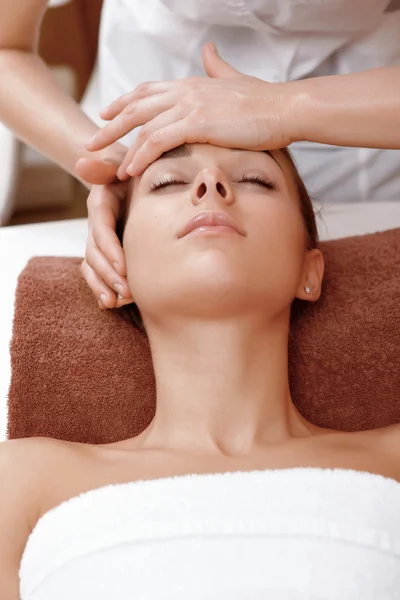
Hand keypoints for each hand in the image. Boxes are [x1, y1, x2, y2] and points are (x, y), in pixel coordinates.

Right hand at [75, 148, 133, 309]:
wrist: (132, 180)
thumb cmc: (132, 170)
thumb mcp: (120, 163)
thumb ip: (105, 165)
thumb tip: (83, 162)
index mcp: (100, 205)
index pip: (101, 229)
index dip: (110, 249)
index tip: (123, 267)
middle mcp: (96, 225)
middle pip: (95, 253)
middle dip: (108, 274)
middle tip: (126, 290)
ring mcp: (99, 241)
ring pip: (93, 266)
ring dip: (103, 285)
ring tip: (116, 302)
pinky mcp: (105, 253)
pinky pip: (96, 272)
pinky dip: (100, 288)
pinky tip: (109, 304)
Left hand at [86, 43, 299, 177]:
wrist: (285, 108)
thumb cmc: (265, 102)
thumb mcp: (235, 80)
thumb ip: (217, 68)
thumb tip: (208, 50)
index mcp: (191, 83)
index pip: (148, 90)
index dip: (125, 102)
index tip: (108, 113)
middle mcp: (185, 91)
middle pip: (137, 106)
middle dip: (112, 125)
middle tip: (93, 141)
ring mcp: (190, 106)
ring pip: (144, 126)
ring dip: (125, 149)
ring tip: (112, 168)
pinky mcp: (197, 123)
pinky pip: (159, 141)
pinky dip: (142, 156)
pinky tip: (132, 170)